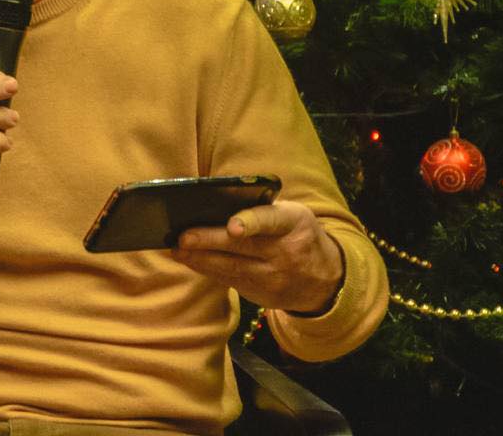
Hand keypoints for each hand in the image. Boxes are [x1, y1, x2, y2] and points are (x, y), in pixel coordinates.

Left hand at [172, 200, 344, 313]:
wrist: (325, 279)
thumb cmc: (297, 234)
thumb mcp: (292, 215)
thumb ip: (261, 211)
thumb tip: (212, 206)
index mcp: (294, 222)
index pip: (270, 220)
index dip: (250, 222)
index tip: (232, 226)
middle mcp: (286, 251)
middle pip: (242, 247)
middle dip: (209, 241)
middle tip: (183, 237)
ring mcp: (275, 277)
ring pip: (232, 268)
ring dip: (200, 259)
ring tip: (177, 250)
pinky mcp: (264, 295)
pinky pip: (231, 281)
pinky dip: (208, 270)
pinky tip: (190, 261)